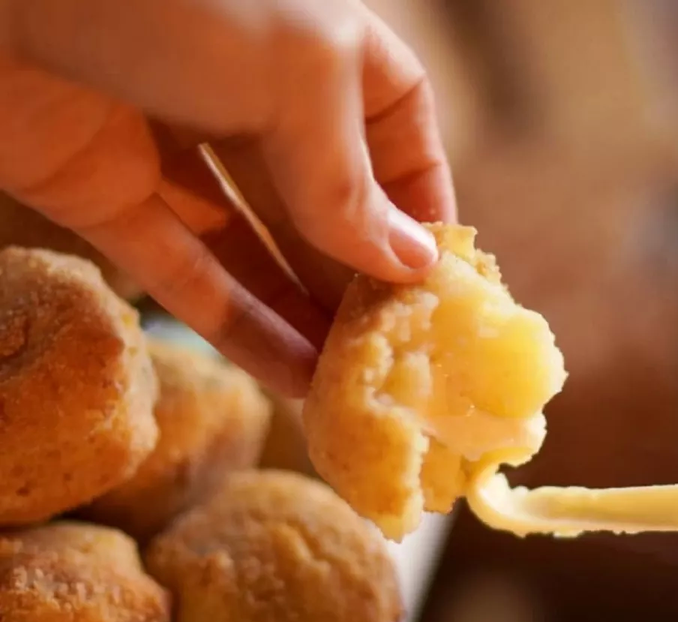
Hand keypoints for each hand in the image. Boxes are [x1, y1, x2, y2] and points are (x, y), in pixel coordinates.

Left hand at [0, 0, 455, 395]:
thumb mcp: (296, 77)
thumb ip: (349, 182)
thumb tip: (409, 266)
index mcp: (321, 48)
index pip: (399, 138)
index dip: (423, 209)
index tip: (444, 283)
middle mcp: (258, 96)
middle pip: (330, 205)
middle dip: (364, 281)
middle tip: (401, 360)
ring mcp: (179, 145)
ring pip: (260, 249)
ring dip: (307, 319)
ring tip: (354, 390)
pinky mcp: (106, 192)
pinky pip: (186, 271)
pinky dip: (239, 326)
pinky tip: (292, 378)